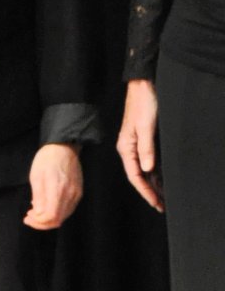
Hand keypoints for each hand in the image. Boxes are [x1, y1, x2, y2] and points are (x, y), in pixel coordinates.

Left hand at [23, 142, 83, 228]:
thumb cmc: (47, 159)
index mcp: (58, 189)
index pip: (51, 216)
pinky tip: (46, 207)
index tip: (27, 217)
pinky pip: (68, 209)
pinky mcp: (78, 193)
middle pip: (58, 220)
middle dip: (42, 223)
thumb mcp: (36, 177)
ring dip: (49, 219)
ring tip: (36, 213)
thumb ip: (38, 197)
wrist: (64, 147)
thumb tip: (38, 214)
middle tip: (29, 217)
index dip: (38, 222)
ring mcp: (76, 194)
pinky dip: (57, 213)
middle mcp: (70, 194)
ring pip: (63, 217)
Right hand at [117, 78, 162, 210]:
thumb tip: (148, 169)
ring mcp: (136, 145)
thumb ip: (146, 148)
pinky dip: (156, 172)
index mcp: (126, 147)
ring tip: (164, 197)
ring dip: (154, 184)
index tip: (156, 203)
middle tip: (162, 206)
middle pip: (139, 176)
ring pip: (145, 170)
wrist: (143, 85)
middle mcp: (130, 148)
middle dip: (150, 192)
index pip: (135, 176)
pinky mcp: (144, 139)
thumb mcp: (145, 126)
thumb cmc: (143, 103)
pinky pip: (149, 161)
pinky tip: (163, 179)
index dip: (145, 191)